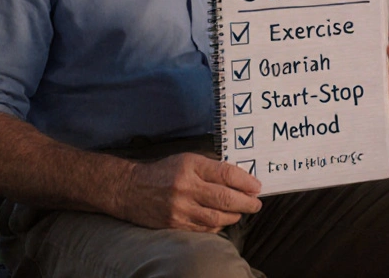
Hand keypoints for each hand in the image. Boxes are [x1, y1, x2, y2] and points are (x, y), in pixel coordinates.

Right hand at [114, 153, 262, 231]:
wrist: (131, 189)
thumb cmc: (163, 171)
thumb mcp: (186, 160)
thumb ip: (211, 168)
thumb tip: (240, 179)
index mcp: (190, 165)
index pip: (226, 174)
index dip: (246, 182)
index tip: (256, 186)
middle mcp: (186, 186)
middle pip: (225, 198)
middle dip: (246, 203)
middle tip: (256, 204)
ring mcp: (180, 207)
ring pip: (217, 217)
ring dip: (235, 216)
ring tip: (242, 212)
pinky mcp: (175, 223)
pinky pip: (204, 227)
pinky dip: (218, 224)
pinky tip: (223, 220)